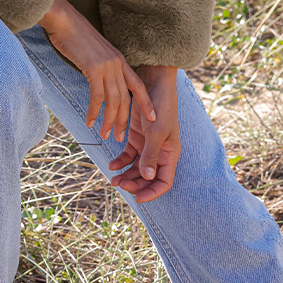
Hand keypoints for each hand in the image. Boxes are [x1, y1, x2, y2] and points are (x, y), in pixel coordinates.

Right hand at [38, 0, 154, 143]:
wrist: (64, 20)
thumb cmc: (74, 35)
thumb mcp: (95, 51)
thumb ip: (101, 65)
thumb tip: (99, 78)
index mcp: (119, 59)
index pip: (138, 85)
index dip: (146, 102)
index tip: (152, 118)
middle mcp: (117, 63)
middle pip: (126, 98)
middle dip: (124, 120)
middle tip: (119, 137)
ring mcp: (107, 66)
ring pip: (113, 101)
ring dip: (109, 121)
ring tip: (104, 134)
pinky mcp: (94, 68)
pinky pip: (97, 97)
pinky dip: (93, 112)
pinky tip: (89, 121)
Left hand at [107, 65, 179, 202]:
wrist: (153, 83)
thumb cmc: (160, 107)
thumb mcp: (156, 131)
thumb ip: (151, 154)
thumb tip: (147, 177)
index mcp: (170, 154)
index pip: (164, 182)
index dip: (152, 193)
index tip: (137, 199)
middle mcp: (160, 152)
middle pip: (148, 177)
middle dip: (134, 184)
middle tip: (118, 185)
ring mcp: (148, 144)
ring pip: (137, 167)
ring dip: (126, 174)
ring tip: (112, 179)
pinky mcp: (138, 136)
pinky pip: (129, 154)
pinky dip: (121, 160)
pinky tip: (112, 164)